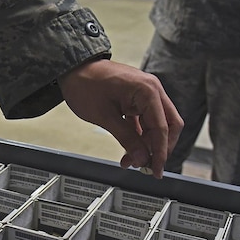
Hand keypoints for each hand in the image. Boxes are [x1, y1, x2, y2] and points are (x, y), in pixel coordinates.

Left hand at [57, 58, 182, 177]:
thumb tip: (142, 158)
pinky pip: (145, 121)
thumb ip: (126, 138)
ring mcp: (145, 93)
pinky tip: (129, 150)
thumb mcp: (105, 116)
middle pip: (168, 125)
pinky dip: (139, 136)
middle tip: (147, 167)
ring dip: (146, 145)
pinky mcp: (137, 98)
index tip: (156, 170)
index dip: (160, 153)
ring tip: (130, 161)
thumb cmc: (85, 85)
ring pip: (156, 125)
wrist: (72, 69)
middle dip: (158, 148)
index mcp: (147, 90)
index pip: (162, 128)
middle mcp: (152, 89)